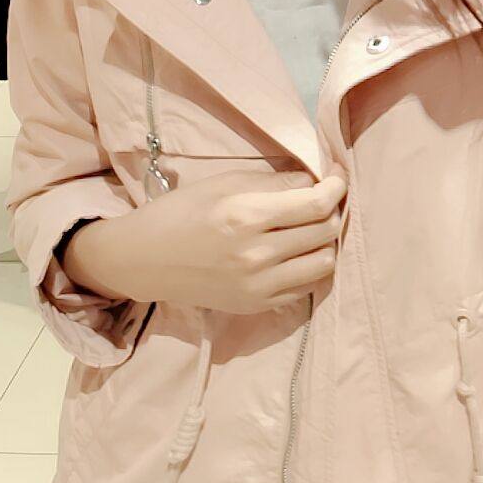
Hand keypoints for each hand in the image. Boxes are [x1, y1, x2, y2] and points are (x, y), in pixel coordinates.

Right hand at [64, 167, 346, 314]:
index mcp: (247, 216)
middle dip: (334, 209)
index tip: (338, 176)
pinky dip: (311, 266)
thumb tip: (318, 180)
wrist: (144, 259)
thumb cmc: (185, 210)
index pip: (316, 204)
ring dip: (327, 240)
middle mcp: (257, 256)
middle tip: (326, 197)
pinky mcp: (256, 306)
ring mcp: (258, 287)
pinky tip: (299, 251)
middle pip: (325, 231)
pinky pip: (306, 287)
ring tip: (313, 226)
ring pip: (324, 262)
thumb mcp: (228, 182)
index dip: (337, 187)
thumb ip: (277, 182)